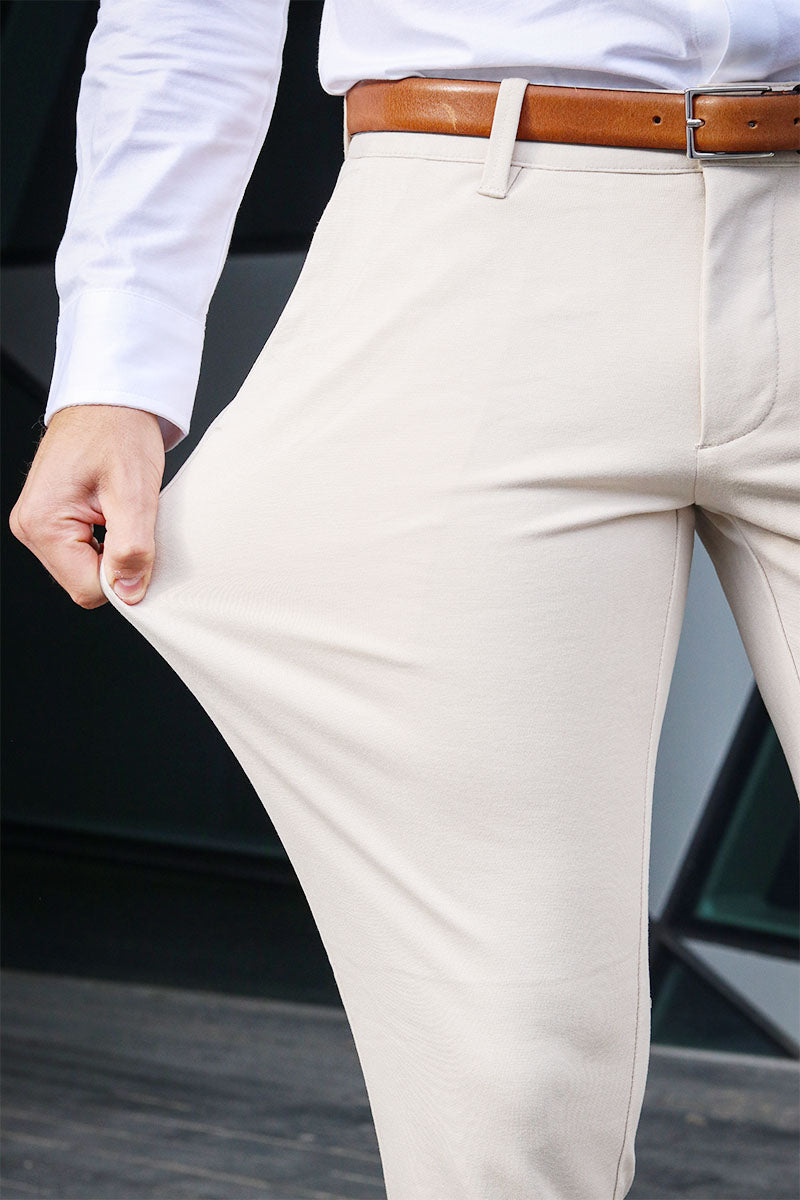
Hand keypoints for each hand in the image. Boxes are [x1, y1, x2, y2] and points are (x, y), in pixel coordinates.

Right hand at [9, 405, 164, 608]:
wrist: (110, 398)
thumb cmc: (118, 431)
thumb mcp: (134, 492)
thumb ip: (132, 549)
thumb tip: (130, 593)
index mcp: (42, 523)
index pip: (87, 588)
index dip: (122, 578)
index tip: (142, 548)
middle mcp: (31, 527)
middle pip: (82, 581)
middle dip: (116, 563)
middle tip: (133, 521)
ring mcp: (38, 523)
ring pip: (84, 568)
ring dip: (113, 551)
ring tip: (122, 512)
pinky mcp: (51, 518)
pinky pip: (83, 551)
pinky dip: (107, 541)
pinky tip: (115, 515)